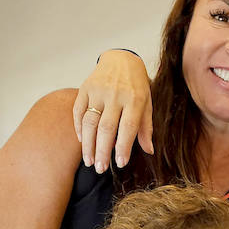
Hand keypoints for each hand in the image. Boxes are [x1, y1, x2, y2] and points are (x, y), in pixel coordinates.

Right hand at [72, 50, 152, 171]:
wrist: (121, 59)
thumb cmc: (137, 86)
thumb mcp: (147, 103)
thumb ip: (146, 127)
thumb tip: (149, 151)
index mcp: (135, 99)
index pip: (128, 127)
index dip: (123, 146)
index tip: (119, 163)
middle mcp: (115, 95)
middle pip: (106, 128)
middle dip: (102, 151)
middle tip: (100, 169)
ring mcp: (98, 91)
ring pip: (89, 122)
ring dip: (88, 144)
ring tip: (89, 161)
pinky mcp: (85, 88)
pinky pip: (78, 111)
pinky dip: (79, 128)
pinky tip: (82, 141)